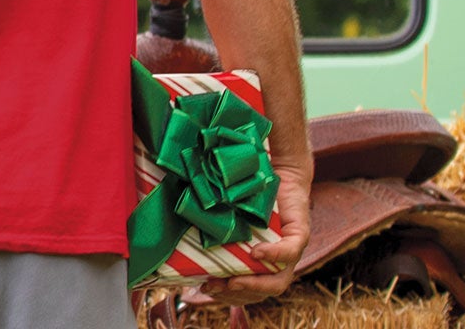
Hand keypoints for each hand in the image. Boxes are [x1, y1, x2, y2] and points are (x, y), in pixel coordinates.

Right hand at [183, 163, 311, 307]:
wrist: (276, 168)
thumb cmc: (244, 191)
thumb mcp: (221, 214)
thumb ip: (204, 227)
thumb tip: (165, 232)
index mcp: (255, 261)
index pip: (243, 291)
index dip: (224, 296)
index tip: (202, 286)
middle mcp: (273, 260)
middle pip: (259, 293)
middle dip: (235, 296)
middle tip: (212, 285)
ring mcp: (288, 250)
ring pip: (278, 282)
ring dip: (254, 286)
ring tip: (233, 281)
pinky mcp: (299, 233)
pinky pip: (289, 252)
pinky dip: (273, 255)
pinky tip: (256, 253)